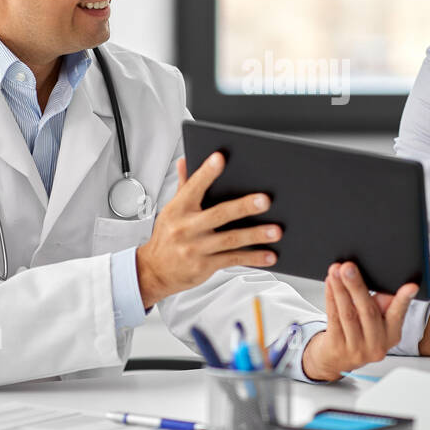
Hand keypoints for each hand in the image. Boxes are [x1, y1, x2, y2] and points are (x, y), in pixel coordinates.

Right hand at [134, 153, 281, 307]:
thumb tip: (185, 161)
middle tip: (265, 201)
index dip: (207, 172)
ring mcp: (195, 248)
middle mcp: (186, 228)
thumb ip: (184, 186)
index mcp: (178, 209)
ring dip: (255, 235)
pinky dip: (253, 258)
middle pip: (219, 214)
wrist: (154, 271)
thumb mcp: (171, 209)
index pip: (193, 186)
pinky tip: (268, 255)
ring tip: (275, 231)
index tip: (220, 158)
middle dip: (243, 207)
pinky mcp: (204, 266)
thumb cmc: (167, 236)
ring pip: (230, 239)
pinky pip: (232, 260)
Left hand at [301, 262, 417, 380]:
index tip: (411, 286)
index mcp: (392, 335)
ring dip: (340, 289)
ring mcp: (356, 349)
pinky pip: (333, 318)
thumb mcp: (377, 321)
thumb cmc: (360, 332)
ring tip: (336, 271)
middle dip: (357, 286)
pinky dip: (331, 297)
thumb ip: (382, 303)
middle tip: (349, 267)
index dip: (404, 300)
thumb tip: (382, 279)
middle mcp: (377, 344)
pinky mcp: (337, 348)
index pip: (399, 314)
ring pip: (348, 314)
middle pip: (368, 311)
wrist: (337, 359)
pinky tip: (330, 284)